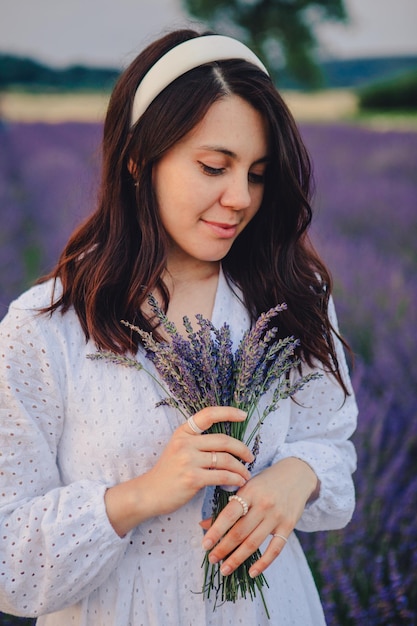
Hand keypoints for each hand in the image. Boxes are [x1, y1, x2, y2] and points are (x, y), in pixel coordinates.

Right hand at [104, 406, 253, 535]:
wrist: (148, 493)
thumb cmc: (168, 473)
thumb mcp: (178, 449)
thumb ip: (197, 443)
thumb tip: (227, 443)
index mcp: (183, 433)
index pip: (208, 415)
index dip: (228, 412)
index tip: (243, 415)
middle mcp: (185, 443)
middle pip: (223, 440)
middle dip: (242, 448)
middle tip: (250, 457)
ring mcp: (188, 460)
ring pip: (225, 459)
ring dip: (240, 468)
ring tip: (246, 474)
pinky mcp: (193, 478)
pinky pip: (222, 476)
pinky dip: (234, 479)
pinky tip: (238, 483)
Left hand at [201, 457, 318, 577]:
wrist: (296, 474)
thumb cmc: (265, 482)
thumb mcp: (246, 487)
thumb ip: (227, 506)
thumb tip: (203, 525)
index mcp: (250, 492)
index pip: (230, 514)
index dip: (216, 531)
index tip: (205, 545)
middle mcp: (263, 505)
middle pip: (240, 532)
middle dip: (223, 548)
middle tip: (211, 559)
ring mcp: (277, 516)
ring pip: (254, 543)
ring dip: (237, 559)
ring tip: (224, 569)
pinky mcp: (288, 526)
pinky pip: (275, 549)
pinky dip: (263, 563)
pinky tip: (251, 572)